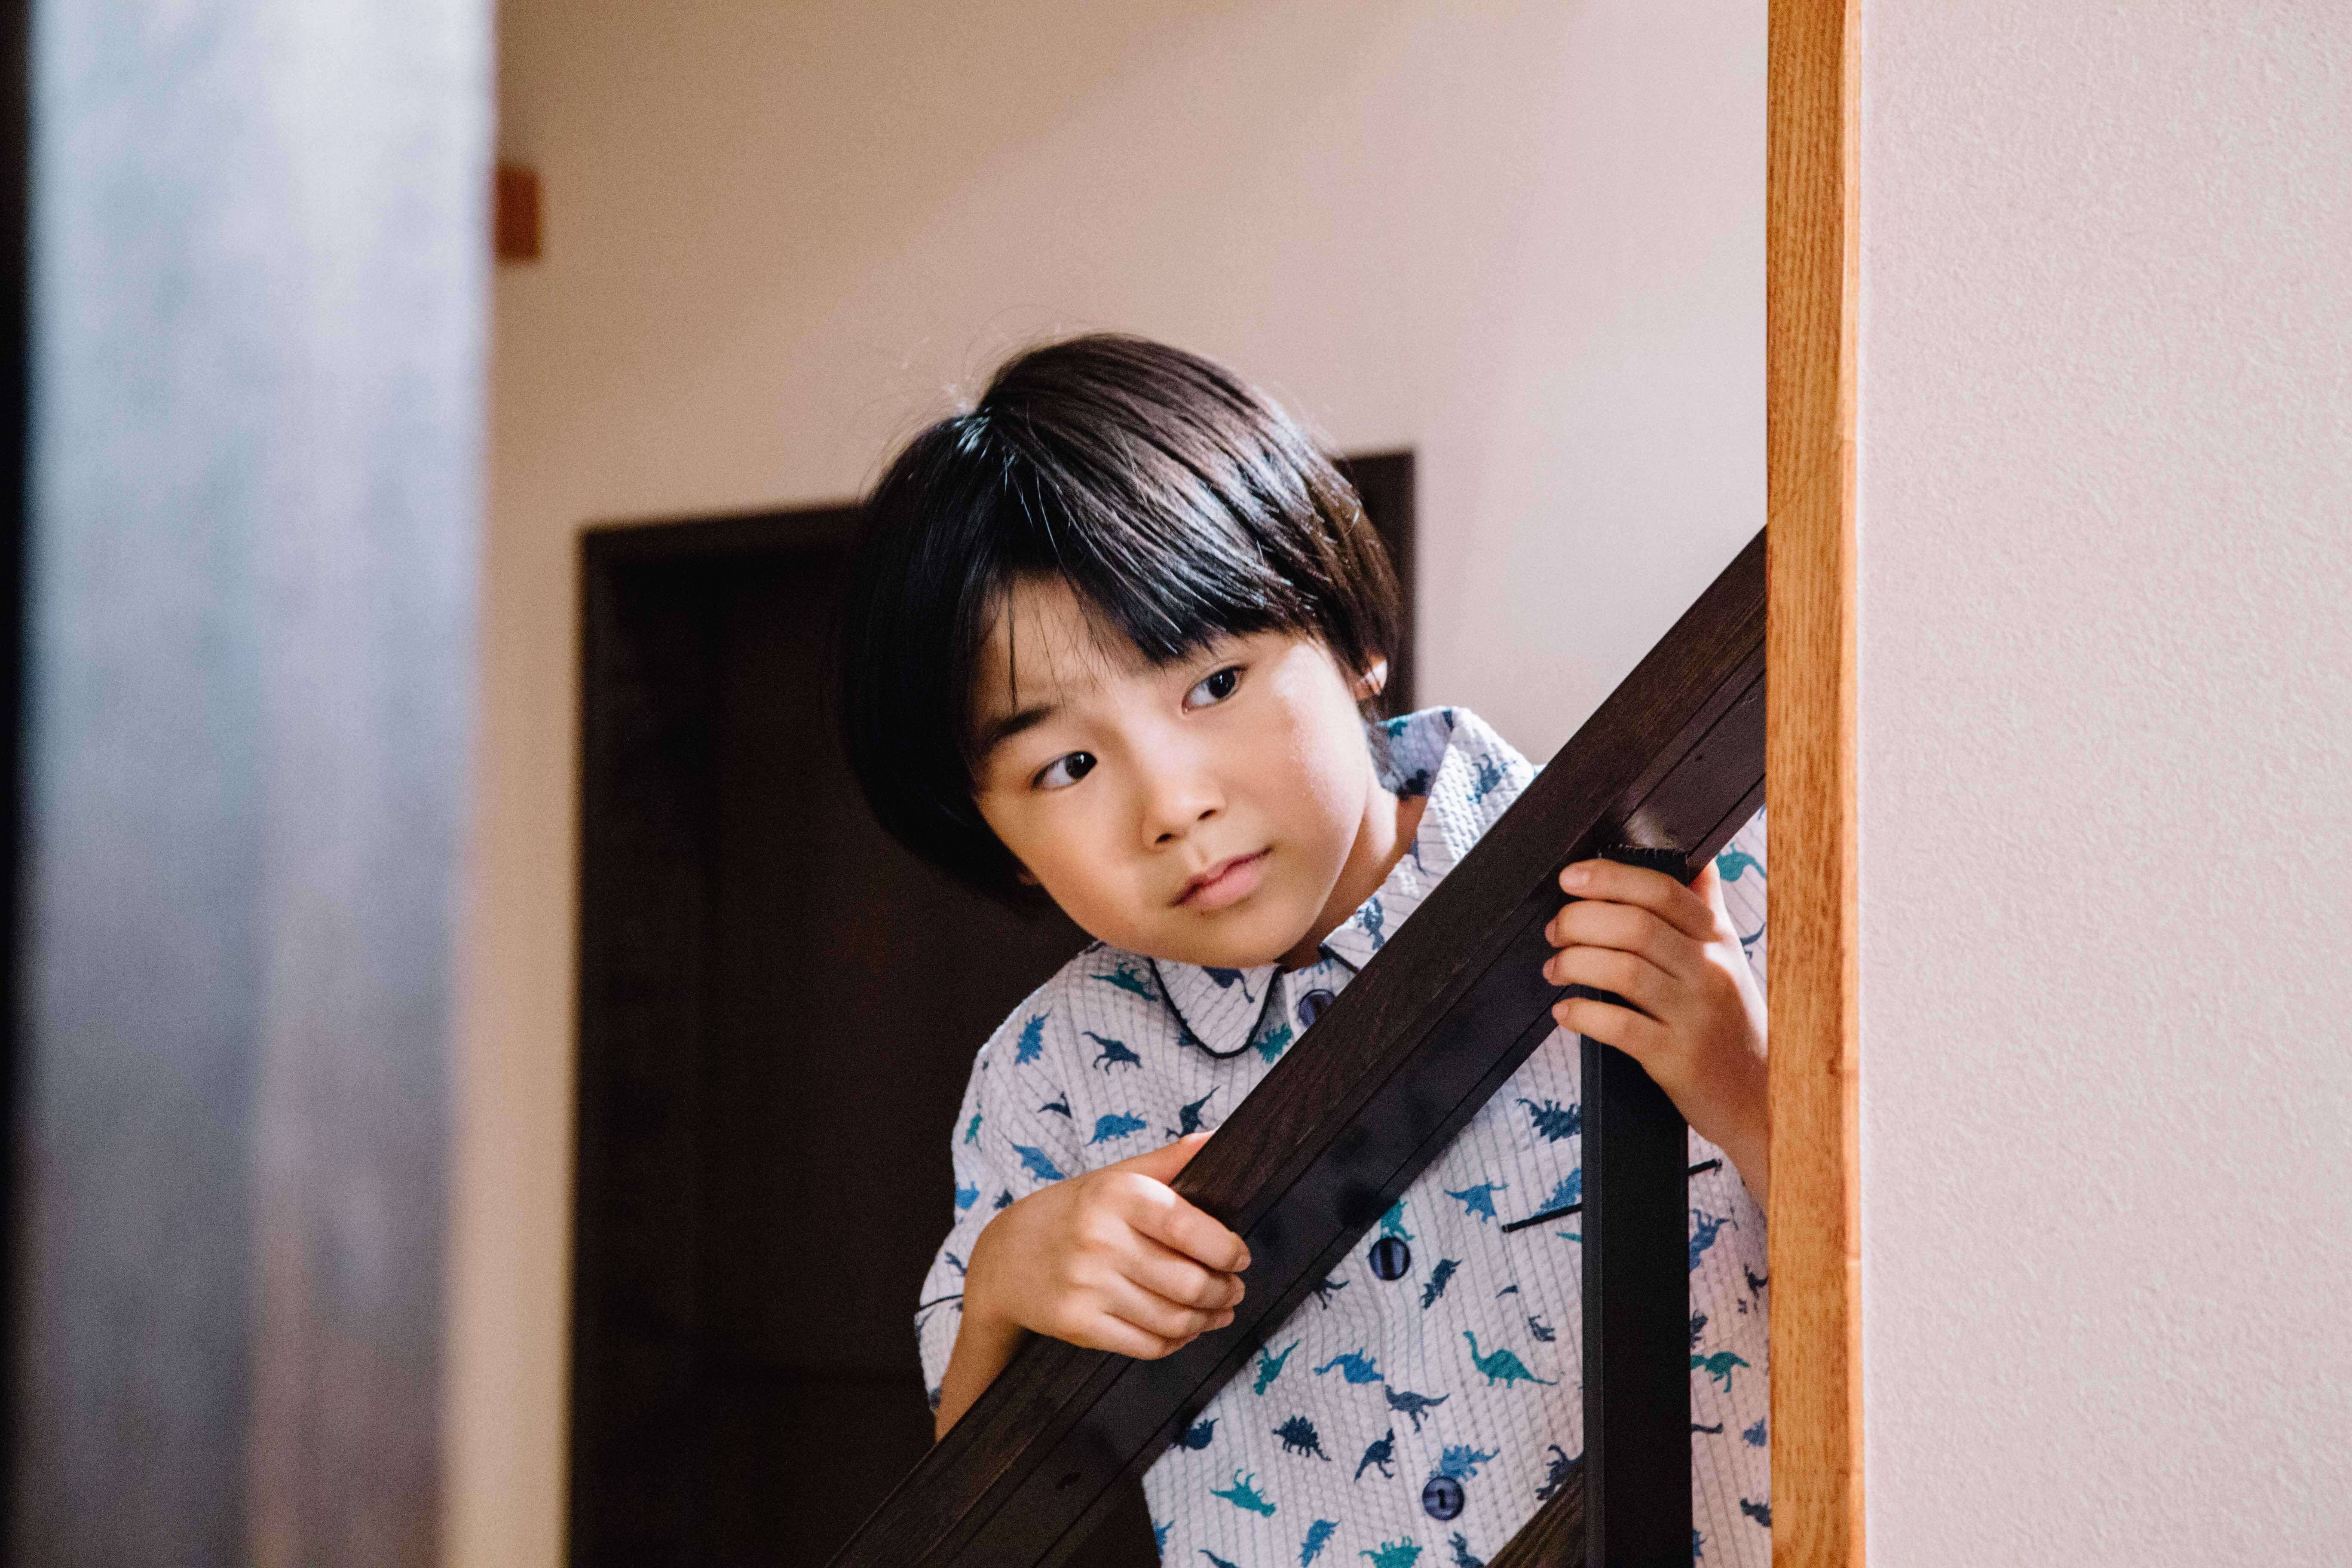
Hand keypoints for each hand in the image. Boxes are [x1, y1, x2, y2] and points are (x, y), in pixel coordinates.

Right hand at [964, 1131, 1250, 1362]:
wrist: (1005, 1257)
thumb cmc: (1072, 1211)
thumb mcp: (1116, 1176)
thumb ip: (1169, 1161)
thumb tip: (1219, 1138)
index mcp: (1116, 1195)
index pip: (1188, 1228)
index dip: (1225, 1250)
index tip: (1239, 1258)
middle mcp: (1099, 1240)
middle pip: (1188, 1282)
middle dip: (1224, 1291)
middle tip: (1234, 1290)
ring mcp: (1086, 1286)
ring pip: (1172, 1319)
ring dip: (1206, 1320)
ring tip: (1218, 1311)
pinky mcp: (1078, 1325)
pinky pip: (1146, 1345)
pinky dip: (1175, 1342)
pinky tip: (1184, 1330)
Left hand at [1542, 857, 1768, 1202]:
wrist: (1762, 1097)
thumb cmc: (1732, 1024)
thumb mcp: (1728, 959)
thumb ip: (1706, 911)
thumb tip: (1693, 861)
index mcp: (1717, 940)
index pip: (1663, 891)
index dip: (1610, 878)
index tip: (1570, 878)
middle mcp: (1710, 972)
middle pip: (1635, 926)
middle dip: (1580, 921)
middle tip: (1555, 931)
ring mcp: (1695, 1016)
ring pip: (1624, 970)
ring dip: (1575, 963)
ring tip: (1554, 968)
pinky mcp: (1678, 1059)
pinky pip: (1621, 1027)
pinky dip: (1583, 1015)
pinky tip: (1565, 1012)